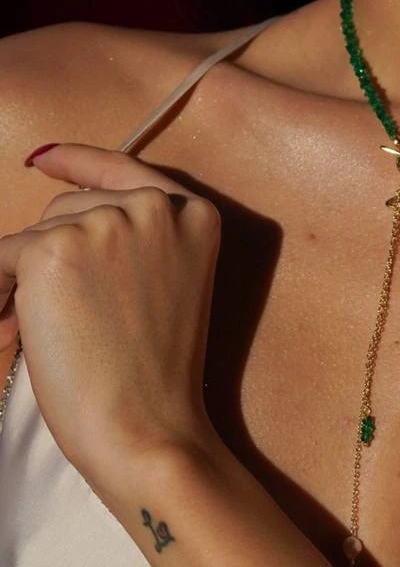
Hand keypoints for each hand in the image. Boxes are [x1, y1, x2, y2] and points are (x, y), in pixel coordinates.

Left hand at [0, 143, 222, 487]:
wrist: (147, 427)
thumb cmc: (156, 375)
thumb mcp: (170, 285)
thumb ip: (135, 241)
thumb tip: (57, 222)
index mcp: (194, 213)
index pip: (123, 169)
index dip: (79, 162)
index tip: (45, 159)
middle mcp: (154, 205)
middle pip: (71, 206)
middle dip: (50, 252)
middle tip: (43, 314)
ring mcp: (105, 222)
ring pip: (37, 233)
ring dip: (23, 276)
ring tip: (29, 330)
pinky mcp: (54, 247)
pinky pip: (3, 257)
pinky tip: (11, 329)